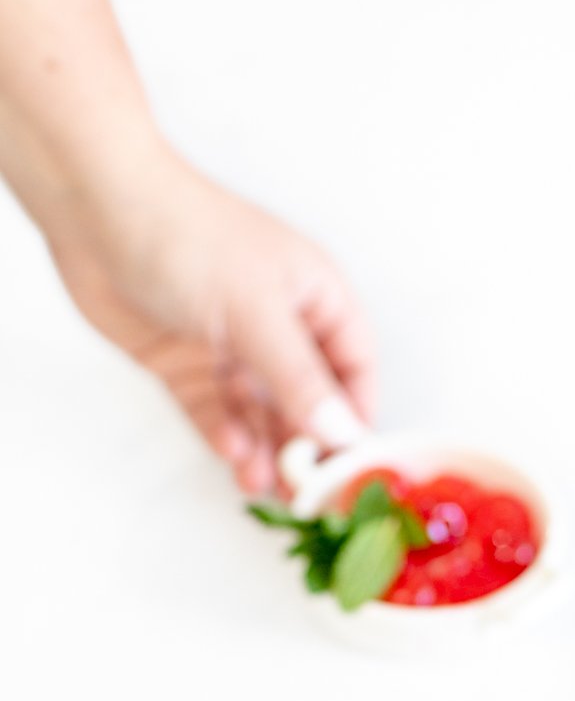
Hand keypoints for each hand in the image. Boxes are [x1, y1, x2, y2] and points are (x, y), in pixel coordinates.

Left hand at [48, 149, 373, 493]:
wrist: (93, 207)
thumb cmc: (185, 232)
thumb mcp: (258, 311)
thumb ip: (300, 379)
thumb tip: (342, 434)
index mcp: (314, 298)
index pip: (353, 370)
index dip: (355, 418)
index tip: (352, 465)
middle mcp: (278, 325)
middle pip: (306, 402)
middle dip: (305, 447)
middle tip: (304, 492)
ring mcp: (232, 347)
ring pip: (259, 415)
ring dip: (262, 449)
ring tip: (260, 482)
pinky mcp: (187, 365)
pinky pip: (215, 413)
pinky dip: (224, 435)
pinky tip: (231, 454)